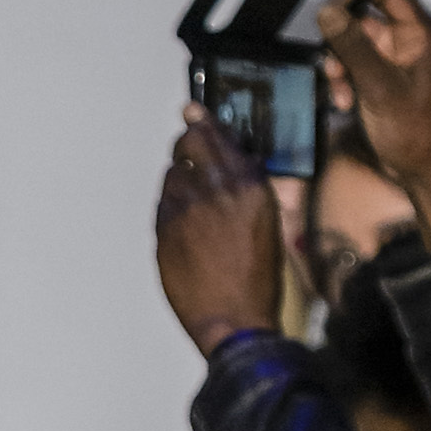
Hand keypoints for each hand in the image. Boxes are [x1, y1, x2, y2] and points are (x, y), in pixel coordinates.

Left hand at [155, 114, 283, 355]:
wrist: (233, 319)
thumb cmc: (258, 279)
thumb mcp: (269, 223)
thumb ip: (248, 190)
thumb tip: (234, 170)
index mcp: (248, 185)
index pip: (218, 137)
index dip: (203, 122)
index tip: (193, 111)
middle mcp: (213, 192)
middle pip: (188, 148)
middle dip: (188, 146)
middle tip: (189, 149)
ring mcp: (183, 212)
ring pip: (171, 175)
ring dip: (179, 176)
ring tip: (190, 191)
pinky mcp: (163, 234)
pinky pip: (161, 205)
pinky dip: (170, 203)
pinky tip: (181, 216)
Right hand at [316, 0, 430, 247]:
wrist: (420, 169)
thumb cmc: (414, 131)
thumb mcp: (378, 86)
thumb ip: (353, 46)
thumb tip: (329, 11)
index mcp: (419, 33)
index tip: (330, 8)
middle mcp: (407, 40)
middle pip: (362, 18)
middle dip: (340, 41)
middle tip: (331, 63)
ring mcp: (393, 59)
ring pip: (352, 44)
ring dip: (338, 66)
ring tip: (340, 92)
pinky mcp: (380, 78)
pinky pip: (353, 66)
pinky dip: (343, 81)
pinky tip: (343, 102)